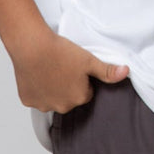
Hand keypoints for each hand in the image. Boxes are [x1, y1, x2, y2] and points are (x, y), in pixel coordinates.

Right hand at [10, 25, 128, 113]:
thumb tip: (126, 72)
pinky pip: (36, 97)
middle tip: (62, 67)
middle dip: (67, 86)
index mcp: (79, 98)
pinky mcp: (28, 100)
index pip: (86, 92)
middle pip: (69, 98)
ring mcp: (43, 105)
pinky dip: (37, 88)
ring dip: (52, 89)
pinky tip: (38, 74)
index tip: (75, 68)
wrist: (32, 46)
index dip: (82, 79)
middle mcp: (62, 107)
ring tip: (50, 69)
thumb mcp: (89, 60)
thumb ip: (108, 70)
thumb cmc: (60, 52)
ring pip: (52, 98)